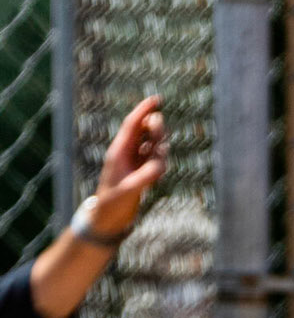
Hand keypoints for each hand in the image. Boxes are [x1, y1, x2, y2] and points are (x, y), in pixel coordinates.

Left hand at [89, 95, 166, 239]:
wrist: (108, 218)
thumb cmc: (113, 204)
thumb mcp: (128, 191)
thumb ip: (144, 178)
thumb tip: (160, 167)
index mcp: (119, 151)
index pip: (133, 125)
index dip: (143, 110)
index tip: (156, 99)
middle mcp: (127, 153)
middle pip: (145, 130)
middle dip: (156, 131)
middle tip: (161, 143)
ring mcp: (135, 162)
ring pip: (152, 143)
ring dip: (160, 149)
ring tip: (157, 169)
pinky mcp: (141, 172)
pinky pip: (155, 158)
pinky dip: (159, 162)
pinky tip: (157, 175)